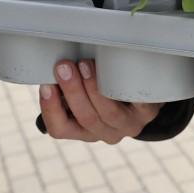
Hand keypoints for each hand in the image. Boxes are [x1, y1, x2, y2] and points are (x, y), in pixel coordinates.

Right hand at [39, 59, 159, 143]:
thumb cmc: (106, 87)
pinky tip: (118, 73)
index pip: (60, 129)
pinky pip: (138, 104)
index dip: (50, 110)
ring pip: (109, 113)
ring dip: (94, 88)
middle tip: (64, 66)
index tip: (45, 86)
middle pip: (86, 118)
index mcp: (83, 130)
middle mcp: (105, 132)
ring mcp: (128, 125)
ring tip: (85, 64)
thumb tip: (47, 59)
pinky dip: (125, 90)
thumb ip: (67, 82)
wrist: (145, 94)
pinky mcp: (148, 112)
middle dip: (73, 91)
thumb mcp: (84, 90)